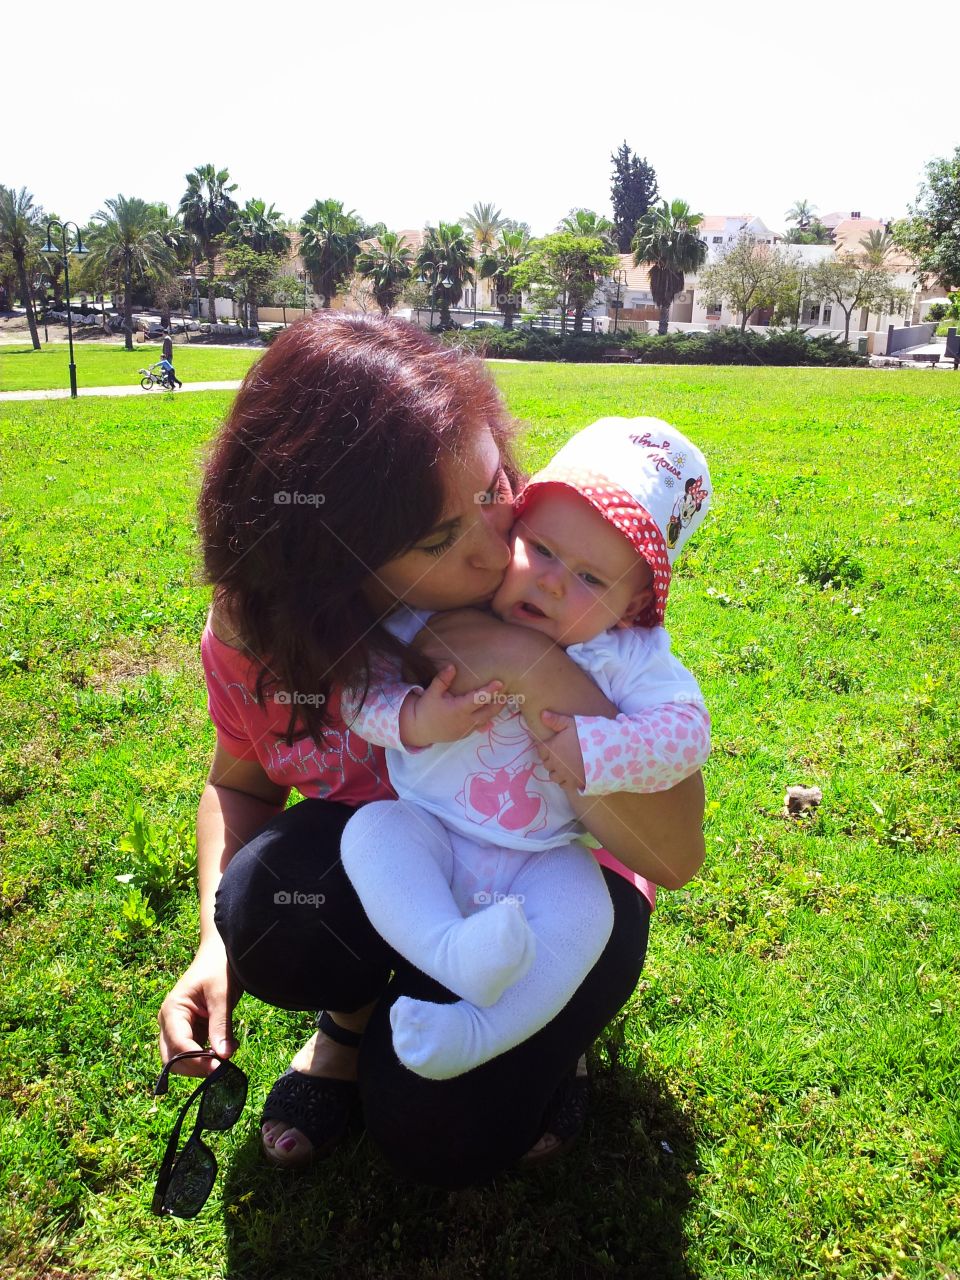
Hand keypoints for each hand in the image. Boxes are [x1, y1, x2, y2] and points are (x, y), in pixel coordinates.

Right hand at [158, 936, 239, 1077]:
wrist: (220, 952)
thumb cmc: (219, 967)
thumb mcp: (222, 995)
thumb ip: (221, 1025)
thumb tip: (222, 1057)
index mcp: (172, 1010)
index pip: (178, 1045)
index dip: (197, 1060)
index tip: (219, 1068)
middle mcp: (169, 1021)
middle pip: (173, 1058)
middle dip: (195, 1067)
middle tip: (222, 1068)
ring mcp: (177, 1026)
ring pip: (181, 1058)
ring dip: (202, 1063)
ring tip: (227, 1053)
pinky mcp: (190, 1029)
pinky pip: (193, 1050)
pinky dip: (208, 1055)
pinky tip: (228, 1047)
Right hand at [399, 664, 504, 747]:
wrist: (419, 729)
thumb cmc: (426, 709)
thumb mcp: (432, 693)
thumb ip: (443, 680)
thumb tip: (452, 666)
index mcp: (459, 708)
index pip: (478, 698)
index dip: (490, 690)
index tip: (500, 683)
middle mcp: (466, 720)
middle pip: (488, 711)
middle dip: (499, 702)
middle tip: (508, 693)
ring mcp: (467, 729)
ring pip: (486, 719)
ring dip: (495, 711)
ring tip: (504, 701)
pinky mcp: (465, 734)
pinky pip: (479, 727)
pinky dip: (487, 720)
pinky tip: (493, 715)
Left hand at [533, 709, 585, 790]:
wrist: (604, 753)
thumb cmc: (587, 736)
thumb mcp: (572, 723)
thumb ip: (556, 720)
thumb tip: (542, 714)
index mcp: (552, 748)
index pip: (541, 750)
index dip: (545, 748)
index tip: (551, 746)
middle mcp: (555, 763)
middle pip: (546, 764)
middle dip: (551, 760)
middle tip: (560, 755)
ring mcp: (564, 775)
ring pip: (553, 776)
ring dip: (557, 772)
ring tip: (564, 767)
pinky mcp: (574, 784)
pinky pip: (564, 786)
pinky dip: (565, 781)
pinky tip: (571, 775)